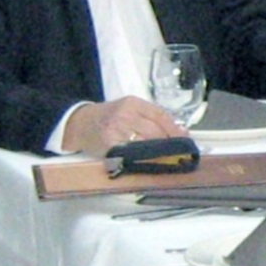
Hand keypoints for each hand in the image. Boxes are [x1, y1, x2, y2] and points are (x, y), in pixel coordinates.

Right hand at [62, 96, 184, 154]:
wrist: (80, 123)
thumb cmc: (109, 116)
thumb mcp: (129, 109)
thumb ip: (152, 117)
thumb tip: (180, 131)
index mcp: (133, 103)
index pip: (161, 116)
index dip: (175, 130)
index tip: (186, 140)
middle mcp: (124, 115)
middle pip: (155, 132)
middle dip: (168, 145)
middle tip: (178, 154)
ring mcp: (116, 131)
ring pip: (145, 145)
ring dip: (158, 155)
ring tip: (167, 160)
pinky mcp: (109, 146)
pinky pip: (131, 155)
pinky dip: (142, 160)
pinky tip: (148, 163)